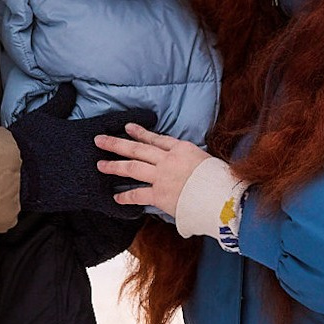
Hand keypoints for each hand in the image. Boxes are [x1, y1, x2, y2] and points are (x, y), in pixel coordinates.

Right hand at [8, 84, 156, 218]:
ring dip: (142, 176)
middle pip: (129, 149)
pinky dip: (127, 205)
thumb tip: (69, 87)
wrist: (17, 171)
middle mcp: (97, 153)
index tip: (152, 115)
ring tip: (160, 177)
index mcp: (87, 132)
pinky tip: (139, 207)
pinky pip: (115, 202)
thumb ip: (61, 102)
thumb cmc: (28, 141)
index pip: (118, 122)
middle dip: (148, 146)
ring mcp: (95, 176)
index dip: (136, 119)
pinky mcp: (89, 196)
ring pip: (126, 176)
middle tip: (164, 144)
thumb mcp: (44, 116)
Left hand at [95, 124, 209, 217]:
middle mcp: (168, 159)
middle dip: (117, 143)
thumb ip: (191, 161)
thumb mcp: (206, 160)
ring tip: (100, 164)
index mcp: (182, 149)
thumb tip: (186, 166)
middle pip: (138, 148)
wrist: (223, 196)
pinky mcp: (160, 194)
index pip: (156, 139)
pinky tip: (115, 196)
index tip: (128, 127)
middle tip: (99, 140)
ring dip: (115, 165)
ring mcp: (162, 176)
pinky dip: (125, 195)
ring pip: (132, 167)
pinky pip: (138, 194)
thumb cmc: (220, 180)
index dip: (140, 132)